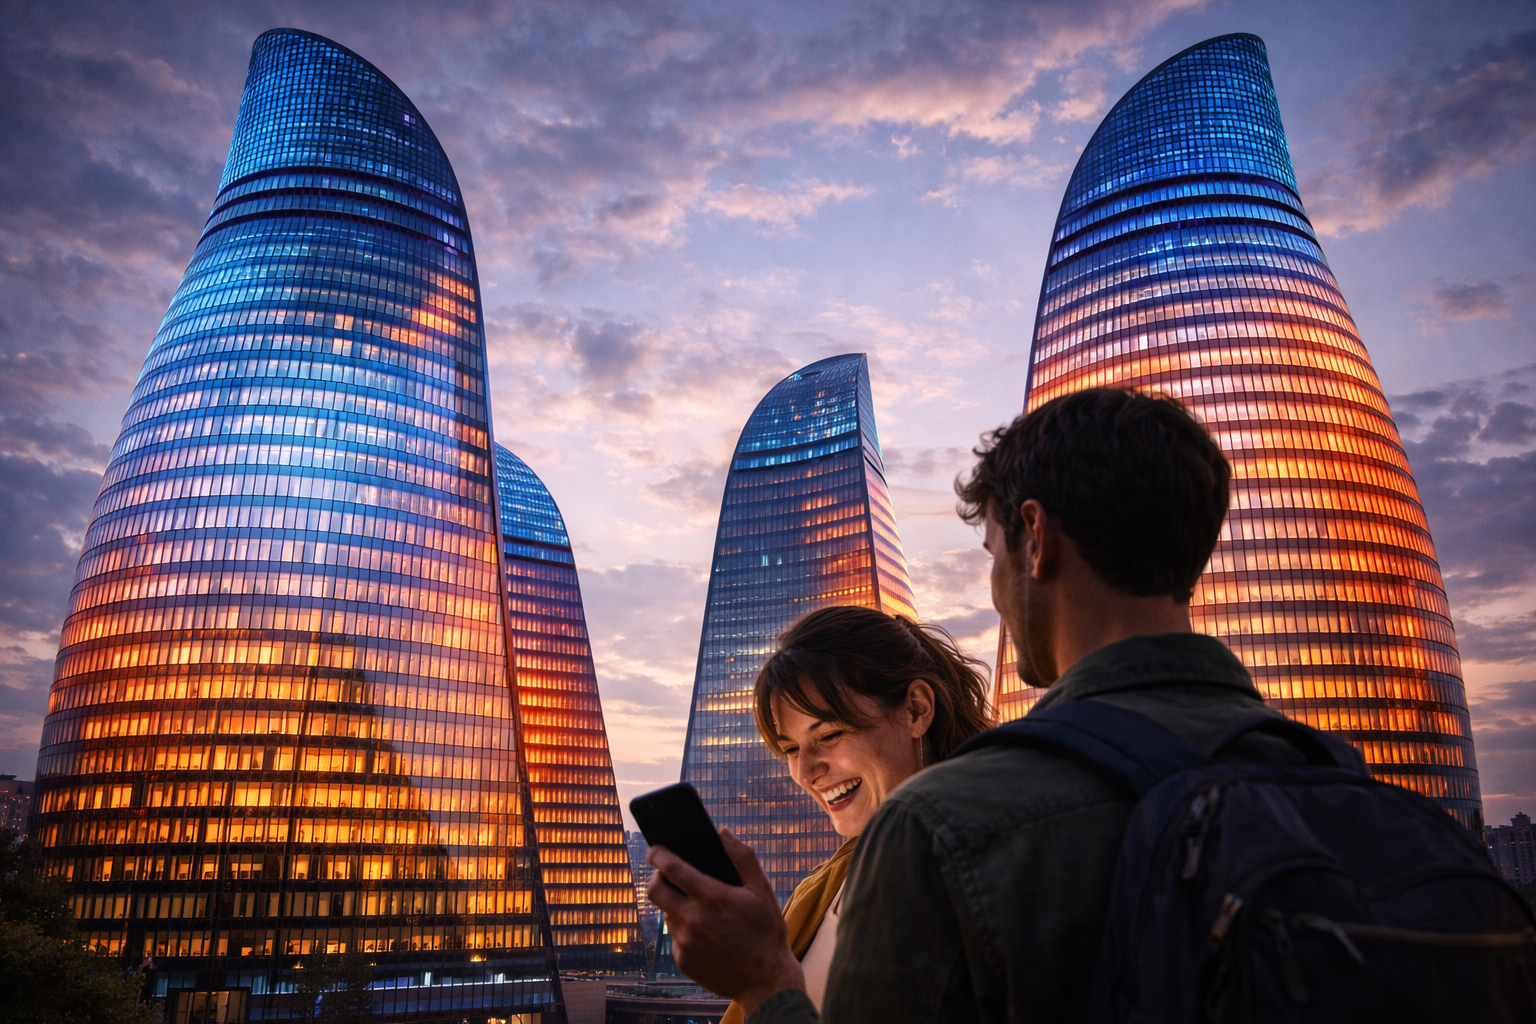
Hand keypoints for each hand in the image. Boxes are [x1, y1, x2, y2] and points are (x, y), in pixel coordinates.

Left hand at [648, 827, 804, 1012]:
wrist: (766, 981)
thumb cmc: (767, 932)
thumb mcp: (762, 890)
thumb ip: (743, 857)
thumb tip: (723, 833)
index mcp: (712, 897)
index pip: (671, 868)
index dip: (658, 855)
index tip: (655, 849)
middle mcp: (693, 919)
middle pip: (655, 891)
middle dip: (657, 878)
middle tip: (667, 876)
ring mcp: (686, 942)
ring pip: (667, 914)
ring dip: (676, 907)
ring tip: (699, 910)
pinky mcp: (683, 961)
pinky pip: (675, 938)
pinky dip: (685, 931)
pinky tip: (706, 935)